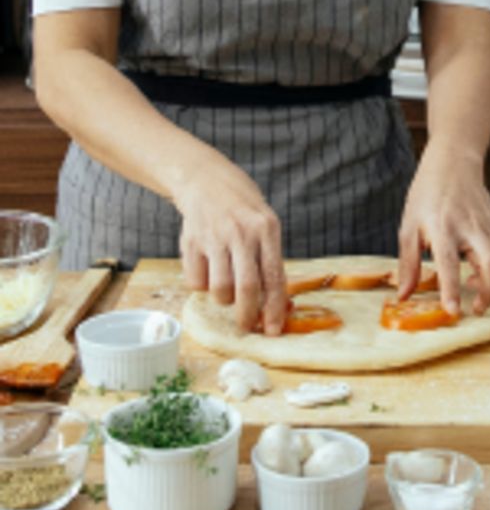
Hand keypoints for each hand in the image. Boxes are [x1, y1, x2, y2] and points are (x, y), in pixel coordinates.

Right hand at [173, 159, 287, 334]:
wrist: (205, 179)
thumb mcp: (265, 225)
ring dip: (225, 299)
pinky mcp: (190, 242)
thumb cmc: (243, 209)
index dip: (274, 308)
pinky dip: (202, 286)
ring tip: (227, 288)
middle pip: (246, 288)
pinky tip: (207, 270)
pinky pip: (196, 282)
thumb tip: (280, 305)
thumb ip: (270, 261)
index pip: (273, 277)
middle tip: (247, 326)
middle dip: (248, 316)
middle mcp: (241, 233)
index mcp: (266, 229)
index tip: (274, 330)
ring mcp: (213, 237)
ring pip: (219, 290)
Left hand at [397, 144, 489, 315]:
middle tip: (476, 308)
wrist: (453, 164)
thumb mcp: (408, 228)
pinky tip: (477, 269)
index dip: (451, 289)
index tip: (453, 311)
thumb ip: (408, 265)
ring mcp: (489, 225)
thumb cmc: (426, 196)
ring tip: (474, 286)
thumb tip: (403, 296)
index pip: (449, 263)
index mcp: (442, 227)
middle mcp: (470, 227)